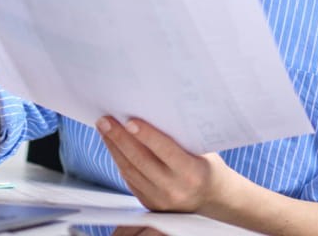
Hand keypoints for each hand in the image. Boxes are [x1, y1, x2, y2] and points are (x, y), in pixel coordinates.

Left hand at [95, 116, 238, 214]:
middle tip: (105, 120)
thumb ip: (180, 138)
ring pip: (130, 170)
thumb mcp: (202, 151)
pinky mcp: (150, 204)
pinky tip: (112, 146)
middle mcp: (175, 189)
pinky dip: (119, 160)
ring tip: (104, 129)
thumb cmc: (207, 167)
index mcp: (192, 173)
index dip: (146, 135)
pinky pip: (129, 179)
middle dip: (119, 138)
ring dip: (114, 148)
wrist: (213, 199)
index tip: (129, 120)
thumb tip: (152, 112)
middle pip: (140, 160)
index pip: (165, 151)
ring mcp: (160, 199)